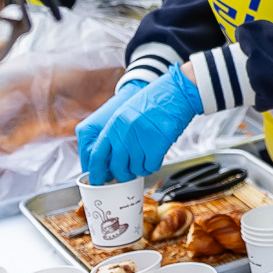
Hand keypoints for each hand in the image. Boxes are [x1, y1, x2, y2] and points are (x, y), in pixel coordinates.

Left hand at [77, 68, 202, 184]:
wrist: (176, 92)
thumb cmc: (153, 101)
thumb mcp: (126, 113)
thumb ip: (116, 134)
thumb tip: (110, 159)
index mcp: (114, 124)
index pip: (96, 155)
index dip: (97, 172)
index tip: (99, 180)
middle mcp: (125, 133)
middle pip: (117, 167)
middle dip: (122, 175)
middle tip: (128, 174)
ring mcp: (141, 139)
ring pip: (135, 169)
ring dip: (140, 169)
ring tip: (145, 160)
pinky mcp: (158, 144)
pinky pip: (151, 166)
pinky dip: (153, 166)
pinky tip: (155, 158)